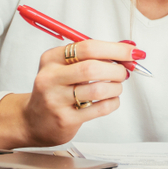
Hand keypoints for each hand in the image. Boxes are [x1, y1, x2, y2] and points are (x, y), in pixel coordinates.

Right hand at [20, 40, 144, 146]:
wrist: (33, 120)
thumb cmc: (57, 89)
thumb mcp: (68, 66)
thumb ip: (96, 55)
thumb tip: (129, 47)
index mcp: (52, 58)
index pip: (88, 47)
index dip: (116, 49)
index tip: (133, 52)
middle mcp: (50, 78)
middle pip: (92, 68)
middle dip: (117, 69)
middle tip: (124, 72)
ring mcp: (55, 100)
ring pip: (97, 90)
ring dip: (116, 87)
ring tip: (116, 87)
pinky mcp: (65, 119)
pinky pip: (99, 109)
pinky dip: (113, 102)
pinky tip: (111, 100)